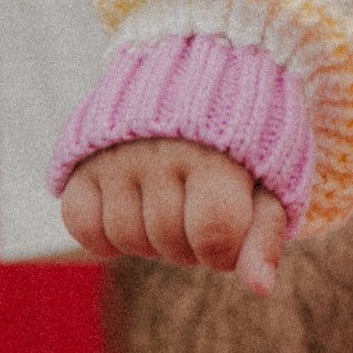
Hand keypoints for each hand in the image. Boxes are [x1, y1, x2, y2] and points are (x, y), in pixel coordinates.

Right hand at [62, 137, 290, 294]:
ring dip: (151, 239)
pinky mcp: (85, 158)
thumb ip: (266, 231)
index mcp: (217, 153)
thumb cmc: (246, 137)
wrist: (202, 65)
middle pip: (169, 240)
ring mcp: (119, 154)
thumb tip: (259, 287)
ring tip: (170, 206)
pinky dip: (102, 234)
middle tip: (200, 209)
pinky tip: (130, 212)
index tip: (232, 228)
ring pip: (126, 237)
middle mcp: (161, 150)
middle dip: (191, 243)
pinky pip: (80, 224)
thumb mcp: (272, 176)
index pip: (214, 235)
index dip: (225, 251)